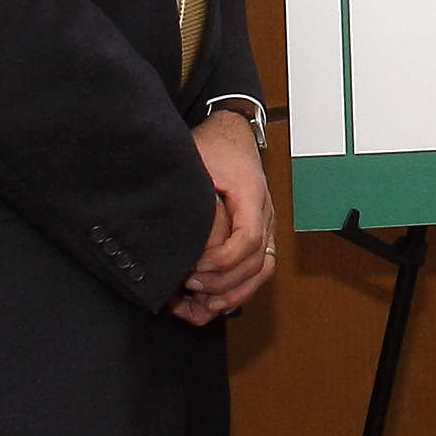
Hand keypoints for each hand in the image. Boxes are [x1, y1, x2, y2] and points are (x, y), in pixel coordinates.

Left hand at [176, 110, 275, 322]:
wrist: (231, 133)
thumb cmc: (214, 146)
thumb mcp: (196, 161)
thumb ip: (188, 192)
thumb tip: (170, 226)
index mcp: (252, 196)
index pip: (248, 239)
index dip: (221, 261)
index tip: (193, 266)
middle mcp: (265, 215)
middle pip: (259, 264)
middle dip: (223, 283)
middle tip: (189, 286)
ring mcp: (265, 227)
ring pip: (263, 272)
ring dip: (233, 293)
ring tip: (200, 302)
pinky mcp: (258, 235)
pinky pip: (257, 271)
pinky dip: (236, 290)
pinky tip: (207, 300)